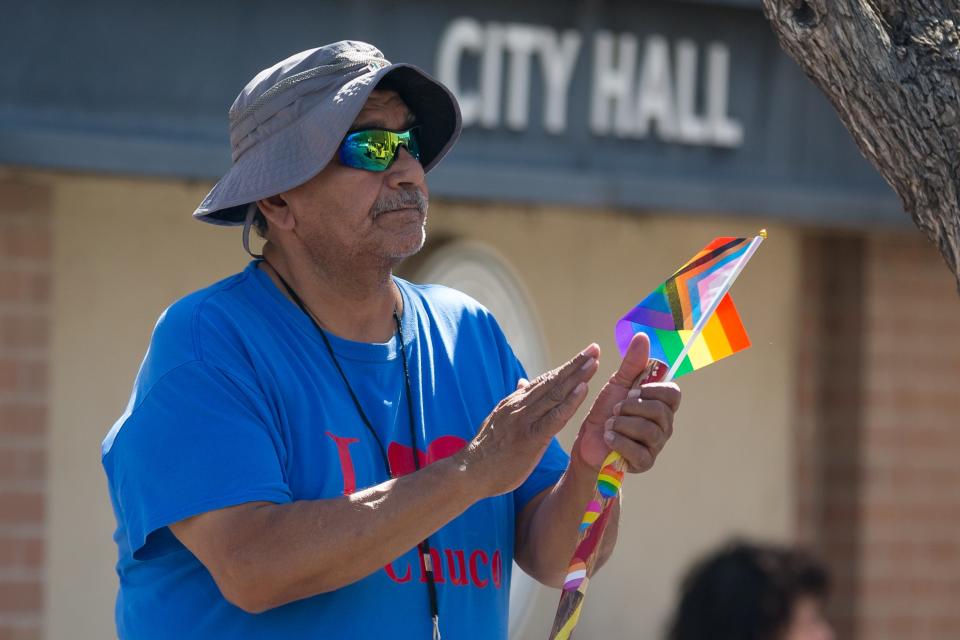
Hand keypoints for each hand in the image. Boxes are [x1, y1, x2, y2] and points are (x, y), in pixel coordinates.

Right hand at [460, 344, 600, 496]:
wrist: (469, 472)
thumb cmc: (487, 452)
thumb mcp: (499, 419)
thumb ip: (514, 402)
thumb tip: (523, 381)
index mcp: (515, 402)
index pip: (544, 381)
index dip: (565, 368)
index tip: (583, 356)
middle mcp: (520, 405)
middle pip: (553, 381)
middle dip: (575, 364)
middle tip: (594, 348)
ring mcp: (524, 420)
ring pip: (555, 394)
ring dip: (576, 376)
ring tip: (593, 361)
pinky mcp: (530, 437)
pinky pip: (554, 417)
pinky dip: (570, 402)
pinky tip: (582, 390)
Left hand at [572, 333, 679, 471]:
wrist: (588, 441)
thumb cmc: (605, 412)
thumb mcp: (617, 384)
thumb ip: (631, 363)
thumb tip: (642, 336)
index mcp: (661, 404)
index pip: (673, 393)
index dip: (652, 390)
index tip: (632, 390)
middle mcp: (664, 425)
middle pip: (660, 411)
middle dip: (631, 407)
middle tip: (615, 409)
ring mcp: (656, 445)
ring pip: (649, 430)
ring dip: (622, 424)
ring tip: (609, 424)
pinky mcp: (644, 463)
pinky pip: (639, 451)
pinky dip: (620, 441)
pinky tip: (608, 438)